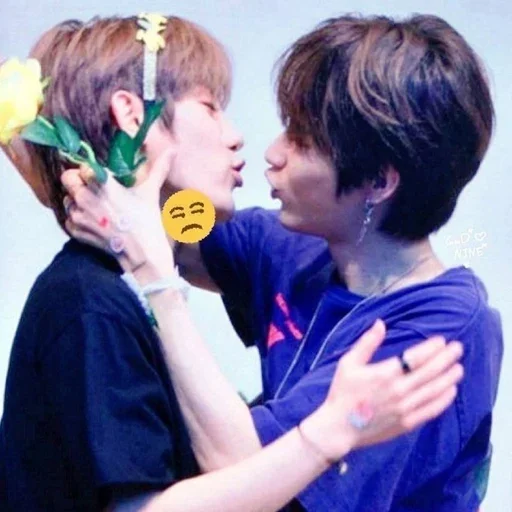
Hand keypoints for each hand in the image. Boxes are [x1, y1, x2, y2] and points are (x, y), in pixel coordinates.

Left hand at [61, 149, 175, 276]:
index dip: (90, 171)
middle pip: (67, 179)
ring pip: (66, 199)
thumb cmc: (146, 221)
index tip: (99, 177)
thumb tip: (173, 150)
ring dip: (76, 200)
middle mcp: (85, 197)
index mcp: (102, 183)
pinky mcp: (76, 231)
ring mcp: (78, 216)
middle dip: (77, 182)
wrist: (141, 254)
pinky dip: (77, 219)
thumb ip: (158, 169)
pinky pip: (68, 219)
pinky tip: (93, 221)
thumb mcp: (151, 192)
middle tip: (92, 189)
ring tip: (94, 207)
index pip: (82, 167)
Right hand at [304, 320, 463, 460]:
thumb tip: (380, 323)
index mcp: (385, 373)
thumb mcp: (349, 362)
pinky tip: (451, 391)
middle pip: (429, 372)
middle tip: (458, 348)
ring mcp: (405, 408)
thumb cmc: (342, 392)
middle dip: (446, 359)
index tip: (442, 340)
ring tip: (459, 368)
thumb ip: (367, 342)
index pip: (415, 357)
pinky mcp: (407, 423)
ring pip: (434, 390)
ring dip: (448, 378)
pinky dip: (443, 400)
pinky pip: (431, 410)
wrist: (339, 427)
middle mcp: (399, 390)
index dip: (431, 348)